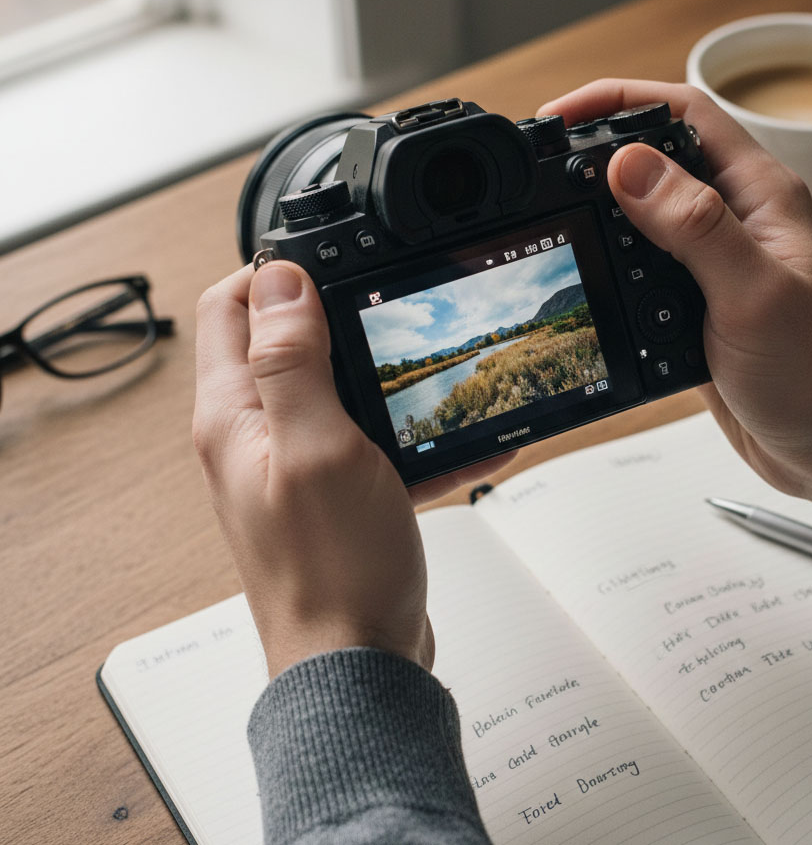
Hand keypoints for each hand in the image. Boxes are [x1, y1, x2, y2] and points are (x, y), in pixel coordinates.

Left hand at [193, 262, 510, 677]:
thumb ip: (292, 361)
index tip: (336, 264)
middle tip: (392, 309)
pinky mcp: (333, 493)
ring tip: (436, 374)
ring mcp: (294, 464)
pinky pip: (369, 440)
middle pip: (283, 340)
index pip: (230, 307)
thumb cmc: (334, 571)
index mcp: (234, 415)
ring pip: (335, 388)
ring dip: (384, 374)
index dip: (277, 272)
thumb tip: (280, 279)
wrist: (358, 663)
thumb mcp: (317, 447)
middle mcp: (254, 435)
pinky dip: (410, 432)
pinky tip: (464, 437)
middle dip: (338, 315)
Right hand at [539, 79, 811, 520]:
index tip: (561, 115)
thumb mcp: (754, 293)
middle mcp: (735, 217)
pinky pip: (641, 262)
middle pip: (656, 155)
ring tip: (552, 207)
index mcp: (760, 194)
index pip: (685, 114)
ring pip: (642, 209)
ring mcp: (712, 259)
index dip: (620, 100)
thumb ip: (696, 226)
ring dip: (598, 203)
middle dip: (598, 147)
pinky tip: (585, 264)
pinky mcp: (694, 300)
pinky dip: (608, 256)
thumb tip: (629, 166)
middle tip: (543, 162)